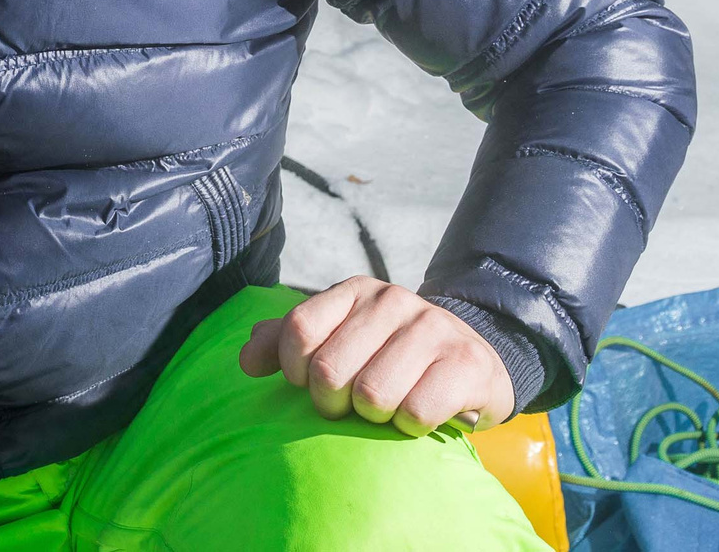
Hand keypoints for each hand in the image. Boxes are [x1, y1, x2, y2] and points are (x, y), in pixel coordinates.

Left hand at [238, 277, 514, 434]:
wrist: (472, 363)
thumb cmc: (390, 358)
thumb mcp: (339, 340)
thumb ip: (287, 343)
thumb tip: (246, 359)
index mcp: (354, 292)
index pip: (298, 329)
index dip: (294, 370)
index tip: (308, 385)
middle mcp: (393, 301)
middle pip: (330, 371)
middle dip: (334, 403)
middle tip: (353, 405)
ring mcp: (433, 328)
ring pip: (373, 395)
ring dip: (376, 417)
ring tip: (389, 408)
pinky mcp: (466, 363)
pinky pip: (416, 412)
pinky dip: (410, 427)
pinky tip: (420, 415)